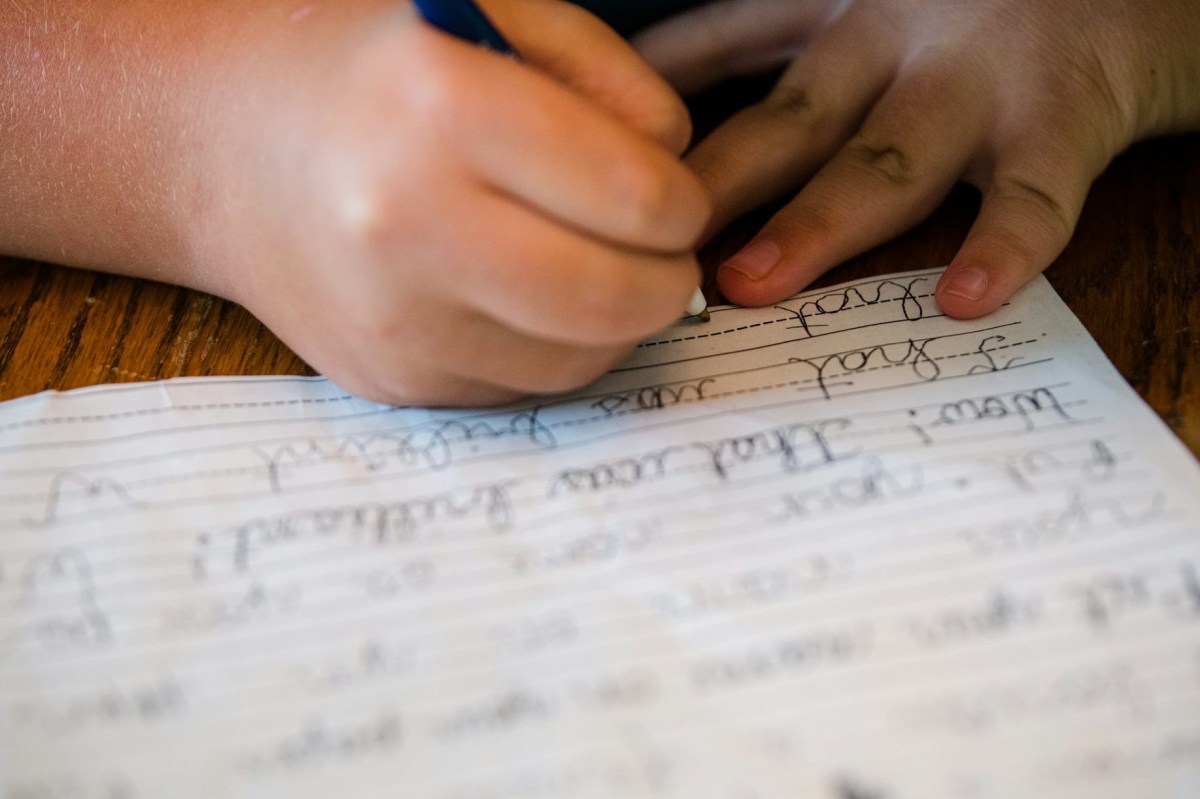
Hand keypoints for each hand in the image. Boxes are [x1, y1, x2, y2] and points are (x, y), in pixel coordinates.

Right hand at [195, 0, 709, 404]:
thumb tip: (676, 172)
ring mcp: (391, 314)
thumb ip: (610, 76)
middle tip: (662, 255)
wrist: (226, 147)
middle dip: (667, 282)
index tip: (673, 199)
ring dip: (615, 324)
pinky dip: (551, 350)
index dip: (682, 204)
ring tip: (595, 270)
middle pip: (612, 299)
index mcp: (440, 106)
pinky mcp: (390, 376)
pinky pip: (521, 387)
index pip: (634, 196)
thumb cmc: (374, 68)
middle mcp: (405, 222)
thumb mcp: (497, 14)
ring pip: (576, 359)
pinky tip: (527, 299)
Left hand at [633, 0, 1199, 316]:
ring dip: (816, 225)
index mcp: (840, 5)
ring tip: (753, 283)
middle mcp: (896, 35)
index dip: (657, 106)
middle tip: (646, 251)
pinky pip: (1036, 194)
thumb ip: (764, 34)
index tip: (590, 169)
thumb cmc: (993, 3)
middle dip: (715, 189)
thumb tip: (652, 95)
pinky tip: (965, 300)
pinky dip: (1005, 247)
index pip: (723, 42)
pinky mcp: (1068, 115)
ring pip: (885, 158)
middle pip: (787, 120)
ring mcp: (977, 77)